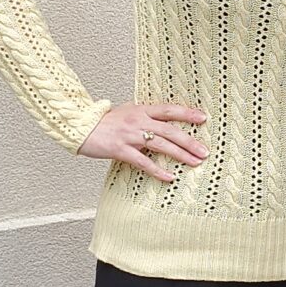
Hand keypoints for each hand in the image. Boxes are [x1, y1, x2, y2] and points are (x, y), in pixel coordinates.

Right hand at [76, 102, 207, 182]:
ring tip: (195, 162)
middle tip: (205, 151)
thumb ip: (144, 116)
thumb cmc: (104, 121)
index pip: (168, 110)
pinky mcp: (120, 149)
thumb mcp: (126, 112)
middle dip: (189, 141)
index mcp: (141, 110)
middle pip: (169, 130)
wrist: (80, 126)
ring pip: (161, 145)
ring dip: (180, 154)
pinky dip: (157, 170)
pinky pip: (143, 161)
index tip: (203, 118)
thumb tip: (162, 121)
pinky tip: (170, 177)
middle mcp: (138, 120)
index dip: (186, 113)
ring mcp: (129, 135)